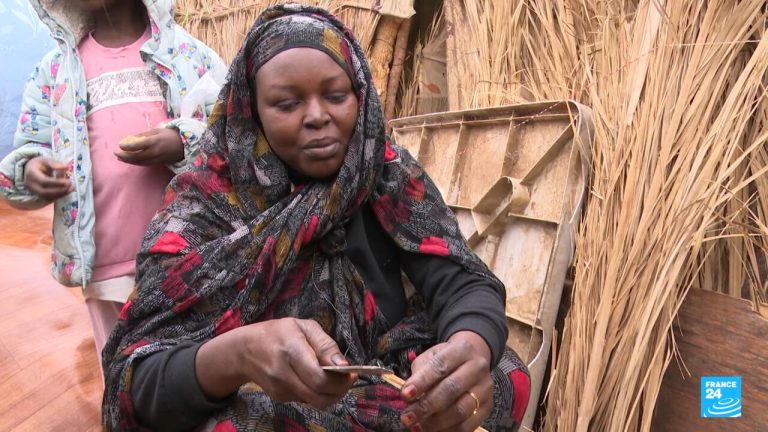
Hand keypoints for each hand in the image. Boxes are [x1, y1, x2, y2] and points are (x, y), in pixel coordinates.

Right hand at [23, 156, 72, 199]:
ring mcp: (34, 192)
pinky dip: (58, 196)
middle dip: (59, 190)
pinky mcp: (39, 196)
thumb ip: (54, 163)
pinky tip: (67, 192)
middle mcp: (31, 185)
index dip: (56, 183)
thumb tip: (65, 167)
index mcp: (32, 174)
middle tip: (71, 186)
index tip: (68, 181)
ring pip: (47, 197)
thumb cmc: (39, 165)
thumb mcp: (45, 160)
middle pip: (44, 192)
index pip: (44, 181)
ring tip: (71, 189)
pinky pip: (49, 199)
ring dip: (60, 194)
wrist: (29, 171)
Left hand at [115, 128, 183, 165]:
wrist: (185, 145)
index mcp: (154, 141)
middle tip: (116, 153)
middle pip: (137, 156)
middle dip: (125, 156)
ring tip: (120, 158)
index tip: (120, 145)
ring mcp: (157, 159)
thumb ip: (143, 135)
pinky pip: (145, 164)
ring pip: (140, 162)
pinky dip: (136, 162)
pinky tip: (130, 160)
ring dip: (129, 161)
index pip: (137, 145)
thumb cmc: (170, 135)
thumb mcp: (157, 130)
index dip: (127, 146)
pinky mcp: (159, 163)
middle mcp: (155, 152)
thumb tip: (130, 139)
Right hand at [196, 318, 355, 408]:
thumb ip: (326, 345)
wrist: (243, 350)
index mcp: (291, 351)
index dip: (340, 381)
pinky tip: (314, 379)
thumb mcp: (304, 327)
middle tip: (348, 379)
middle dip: (340, 391)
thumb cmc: (278, 333)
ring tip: (333, 378)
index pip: (319, 378)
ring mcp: (280, 389)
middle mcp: (283, 373)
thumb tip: (344, 366)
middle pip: (320, 396)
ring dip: (330, 393)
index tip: (352, 373)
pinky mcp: (279, 397)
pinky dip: (316, 393)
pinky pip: (306, 400)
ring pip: (315, 402)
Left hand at [399, 331, 492, 431]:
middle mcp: (478, 367)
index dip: (422, 381)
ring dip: (435, 422)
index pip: (440, 366)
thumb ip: (420, 372)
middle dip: (426, 405)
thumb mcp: (431, 357)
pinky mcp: (488, 408)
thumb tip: (409, 396)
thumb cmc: (446, 361)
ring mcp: (485, 389)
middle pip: (452, 389)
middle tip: (407, 417)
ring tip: (417, 427)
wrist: (472, 361)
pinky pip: (467, 425)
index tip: (405, 395)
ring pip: (460, 410)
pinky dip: (447, 431)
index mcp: (462, 349)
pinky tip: (431, 430)